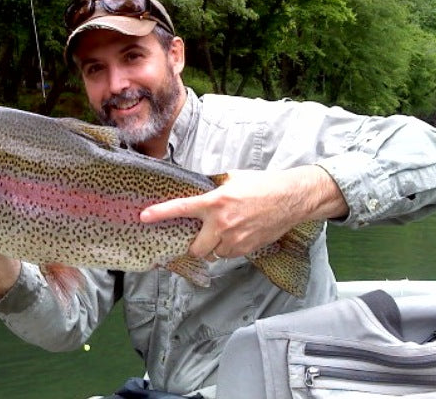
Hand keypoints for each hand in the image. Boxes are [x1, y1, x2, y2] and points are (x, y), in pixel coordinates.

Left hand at [140, 165, 346, 259]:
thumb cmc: (262, 185)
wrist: (291, 198)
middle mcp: (222, 223)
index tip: (143, 216)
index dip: (160, 213)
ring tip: (226, 231)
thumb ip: (213, 188)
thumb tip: (198, 192)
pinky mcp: (247, 249)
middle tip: (200, 235)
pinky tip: (239, 234)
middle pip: (195, 248)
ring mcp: (235, 239)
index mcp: (215, 202)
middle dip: (195, 244)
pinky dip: (229, 249)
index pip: (181, 208)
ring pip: (213, 254)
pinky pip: (229, 255)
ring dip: (214, 247)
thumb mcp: (232, 179)